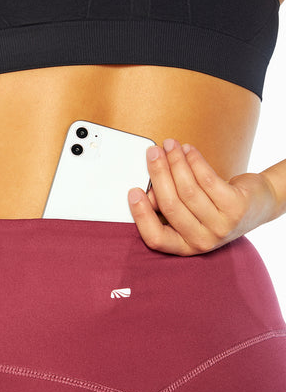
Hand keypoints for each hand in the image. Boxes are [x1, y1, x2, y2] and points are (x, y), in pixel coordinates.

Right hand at [127, 138, 275, 255]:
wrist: (257, 206)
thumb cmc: (216, 207)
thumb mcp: (189, 214)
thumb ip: (167, 206)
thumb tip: (149, 189)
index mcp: (185, 246)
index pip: (156, 238)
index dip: (142, 215)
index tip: (133, 191)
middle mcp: (203, 241)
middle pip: (171, 206)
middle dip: (158, 174)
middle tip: (152, 153)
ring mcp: (221, 226)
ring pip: (189, 189)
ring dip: (176, 162)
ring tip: (170, 145)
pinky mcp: (236, 207)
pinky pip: (208, 180)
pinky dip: (195, 161)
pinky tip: (188, 150)